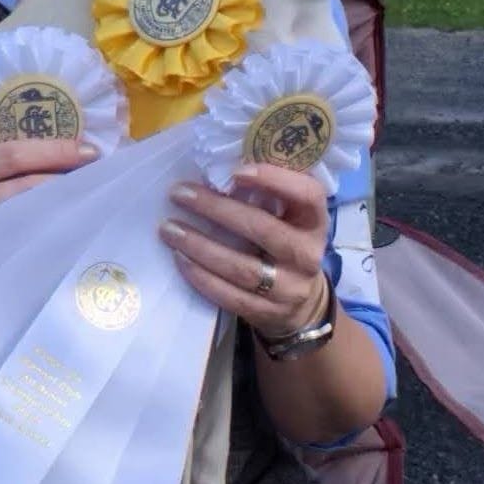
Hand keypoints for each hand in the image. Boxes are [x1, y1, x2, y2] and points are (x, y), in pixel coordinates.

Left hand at [159, 164, 330, 337]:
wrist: (301, 304)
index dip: (275, 180)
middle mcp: (307, 254)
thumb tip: (219, 170)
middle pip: (263, 230)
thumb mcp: (290, 218)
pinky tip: (180, 258)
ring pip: (241, 267)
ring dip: (200, 246)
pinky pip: (230, 295)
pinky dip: (201, 276)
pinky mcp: (268, 313)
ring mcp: (290, 288)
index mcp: (314, 222)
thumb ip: (268, 196)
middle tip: (179, 194)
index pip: (308, 195)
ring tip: (169, 229)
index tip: (235, 172)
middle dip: (217, 210)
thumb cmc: (285, 243)